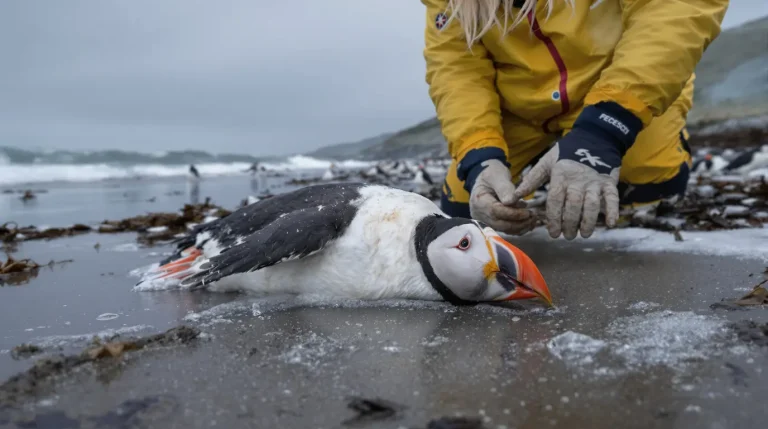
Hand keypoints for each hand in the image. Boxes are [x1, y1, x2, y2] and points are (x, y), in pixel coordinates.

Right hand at [468, 159, 535, 234]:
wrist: (486, 179)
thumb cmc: (492, 174)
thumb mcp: (497, 175)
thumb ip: (504, 188)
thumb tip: (511, 201)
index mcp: (479, 201)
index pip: (496, 212)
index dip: (513, 214)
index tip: (527, 212)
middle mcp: (480, 214)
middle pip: (500, 224)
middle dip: (519, 222)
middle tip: (534, 216)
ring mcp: (486, 221)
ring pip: (505, 229)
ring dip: (521, 226)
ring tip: (533, 218)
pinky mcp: (493, 224)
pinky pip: (506, 230)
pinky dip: (519, 228)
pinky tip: (529, 222)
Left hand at [513, 102, 642, 239]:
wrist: (594, 138)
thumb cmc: (566, 153)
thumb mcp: (546, 163)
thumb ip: (531, 180)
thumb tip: (512, 197)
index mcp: (560, 176)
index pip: (555, 201)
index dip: (554, 218)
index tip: (553, 233)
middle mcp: (577, 180)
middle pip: (573, 206)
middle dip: (569, 223)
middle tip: (567, 236)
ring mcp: (594, 181)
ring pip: (591, 204)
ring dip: (588, 221)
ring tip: (583, 234)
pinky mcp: (609, 182)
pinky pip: (612, 197)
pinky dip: (612, 210)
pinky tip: (610, 224)